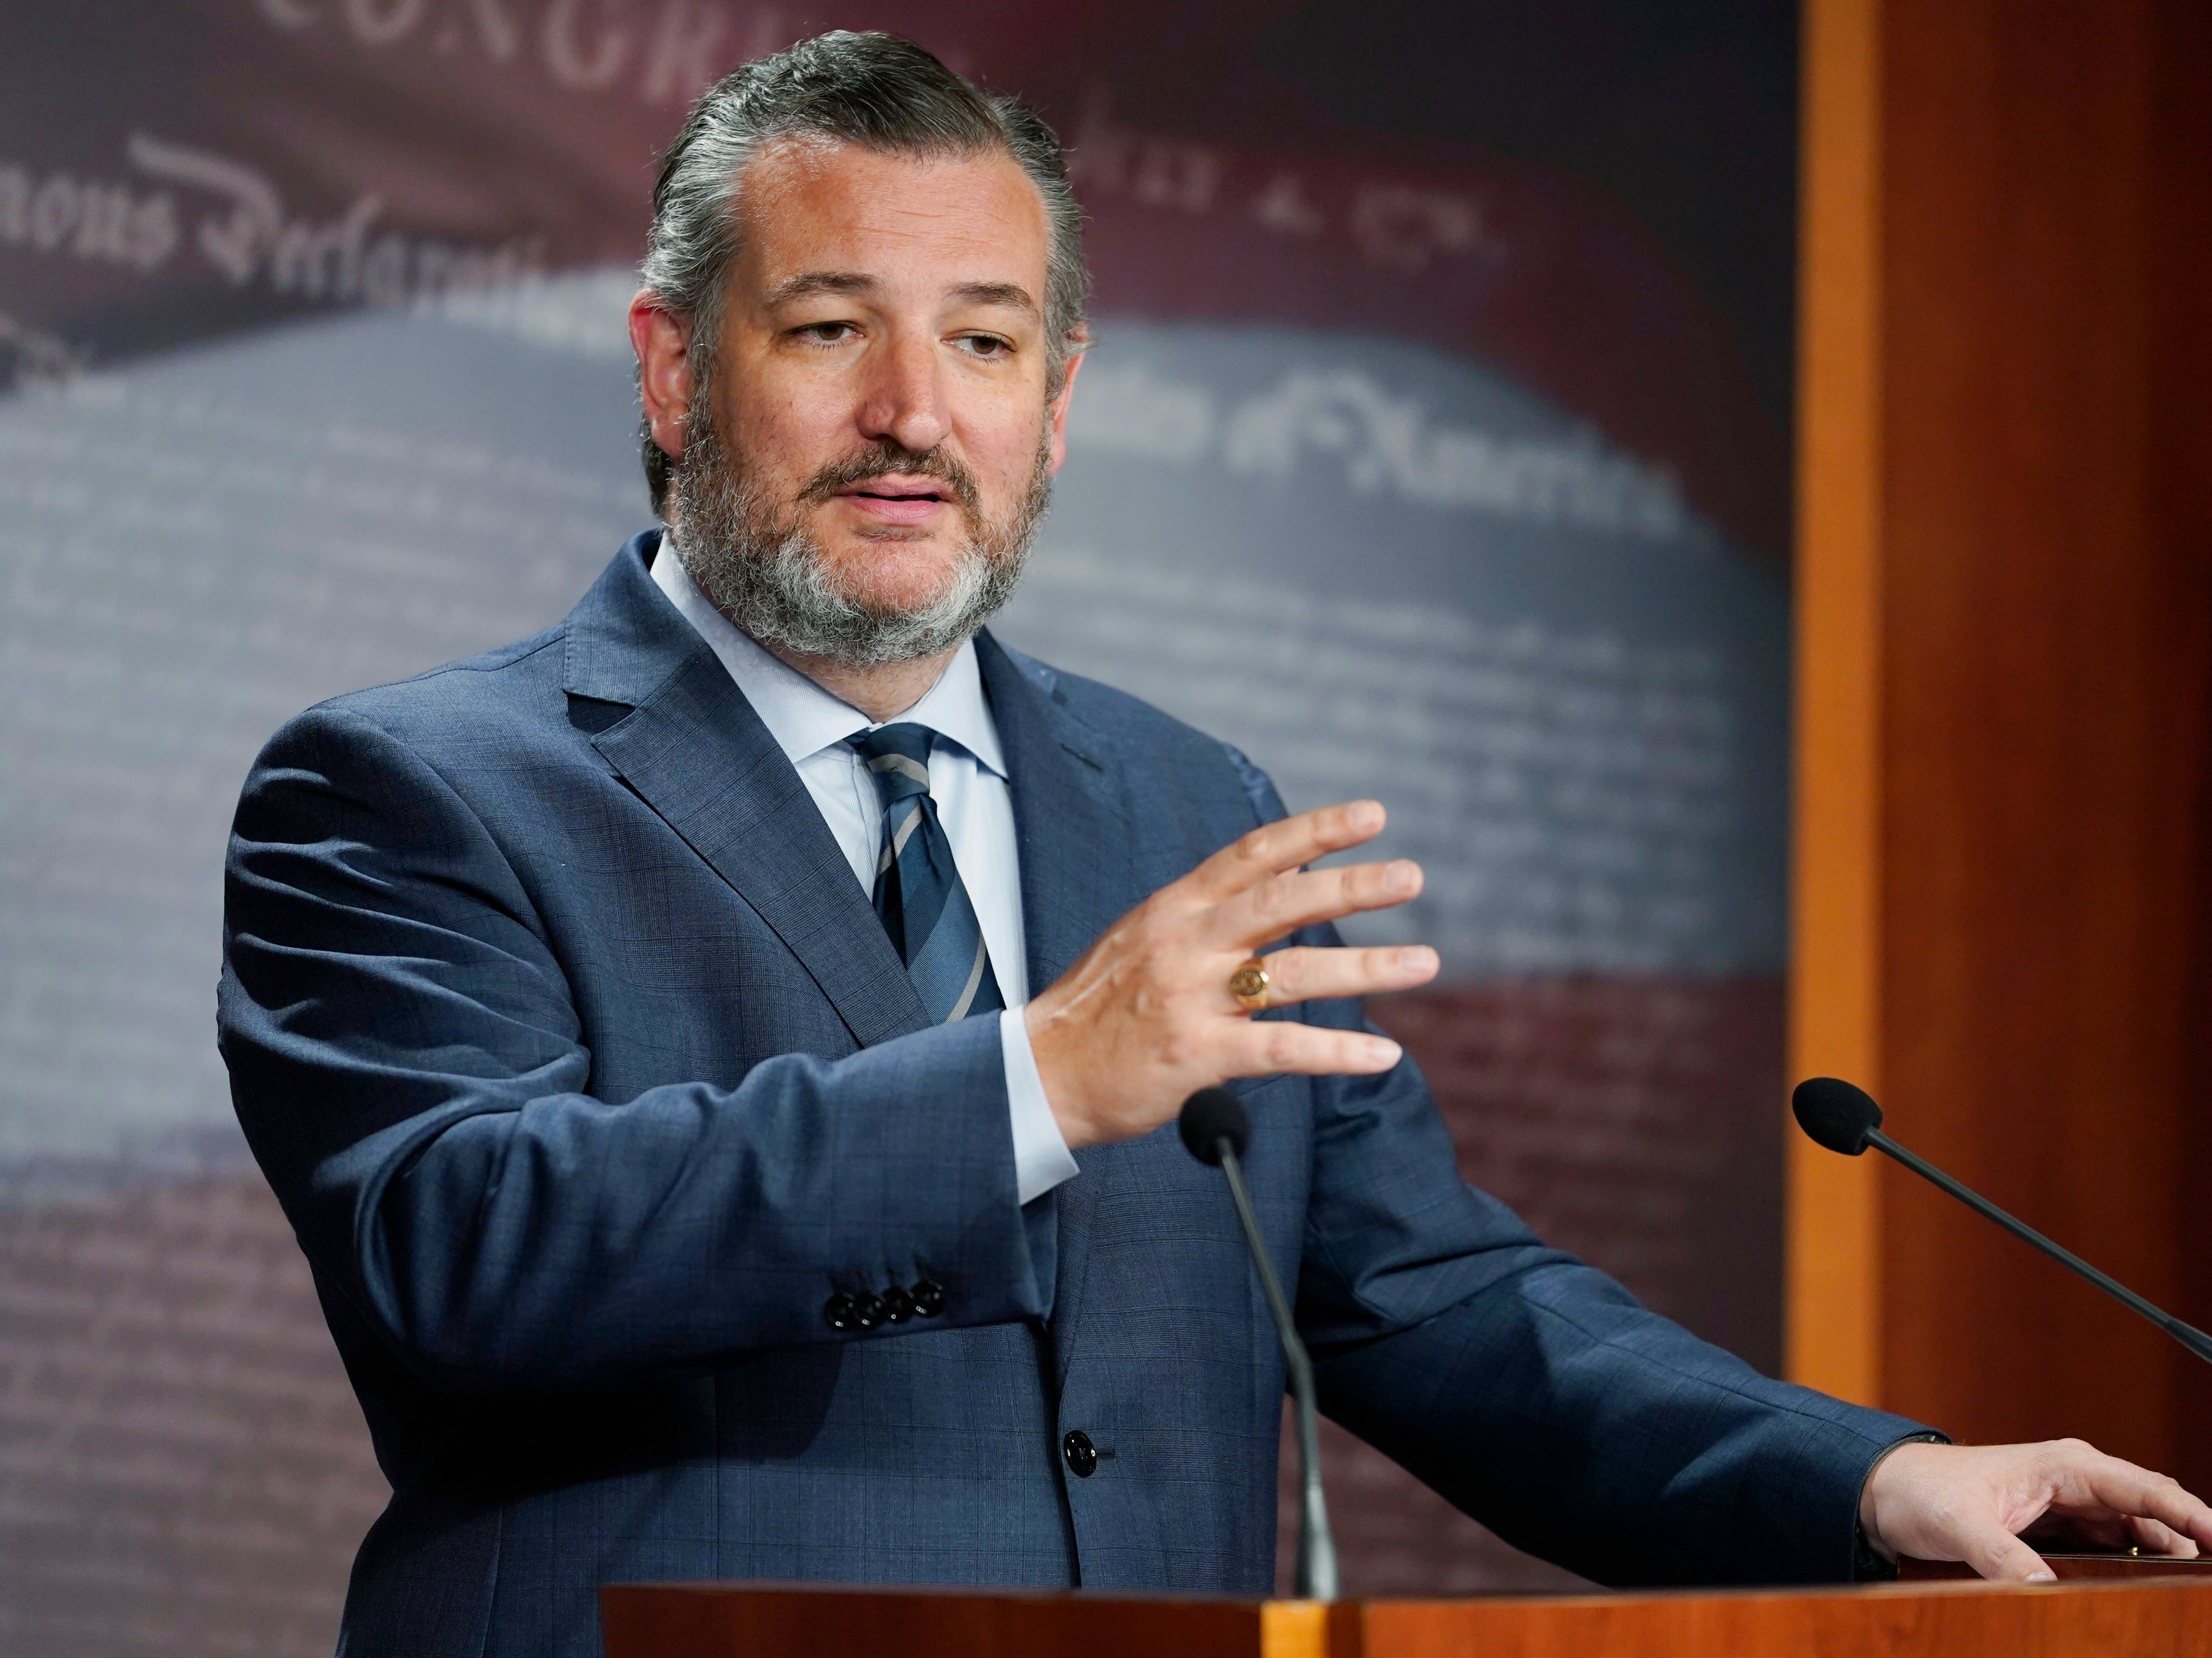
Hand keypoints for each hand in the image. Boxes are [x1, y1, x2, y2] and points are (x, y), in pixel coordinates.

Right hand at [1024, 799, 1437, 1149]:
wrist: (1039, 1074)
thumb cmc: (1097, 1009)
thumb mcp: (1144, 937)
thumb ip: (1208, 911)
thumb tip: (1278, 878)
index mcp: (1175, 908)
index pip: (1252, 854)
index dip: (1314, 831)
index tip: (1371, 816)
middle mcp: (1186, 943)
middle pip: (1281, 902)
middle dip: (1352, 886)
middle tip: (1410, 877)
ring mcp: (1191, 998)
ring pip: (1293, 973)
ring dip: (1366, 966)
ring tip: (1423, 961)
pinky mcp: (1197, 1055)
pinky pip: (1280, 1049)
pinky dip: (1336, 1052)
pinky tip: (1381, 1056)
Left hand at [1860, 1438, 2211, 1580]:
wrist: (1885, 1490)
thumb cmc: (1920, 1492)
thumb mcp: (1959, 1525)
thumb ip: (2003, 1557)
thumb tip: (2043, 1587)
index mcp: (2064, 1466)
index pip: (2145, 1487)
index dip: (2192, 1515)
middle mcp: (2075, 1480)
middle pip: (2153, 1509)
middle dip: (2191, 1538)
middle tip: (2211, 1579)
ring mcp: (2071, 1504)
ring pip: (2139, 1530)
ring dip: (2166, 1555)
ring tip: (2191, 1589)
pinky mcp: (2060, 1527)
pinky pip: (2114, 1545)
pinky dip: (2135, 1563)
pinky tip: (2149, 1588)